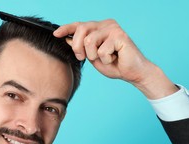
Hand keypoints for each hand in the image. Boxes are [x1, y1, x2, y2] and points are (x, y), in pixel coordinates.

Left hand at [53, 20, 177, 98]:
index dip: (66, 28)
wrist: (132, 73)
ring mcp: (113, 28)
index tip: (55, 34)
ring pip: (89, 40)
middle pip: (82, 29)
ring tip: (105, 58)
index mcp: (99, 27)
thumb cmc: (114, 65)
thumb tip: (67, 39)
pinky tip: (115, 58)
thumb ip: (82, 47)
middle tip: (83, 57)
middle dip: (78, 47)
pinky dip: (106, 59)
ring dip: (94, 55)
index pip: (79, 25)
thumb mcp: (92, 56)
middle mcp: (106, 24)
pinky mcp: (120, 35)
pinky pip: (102, 50)